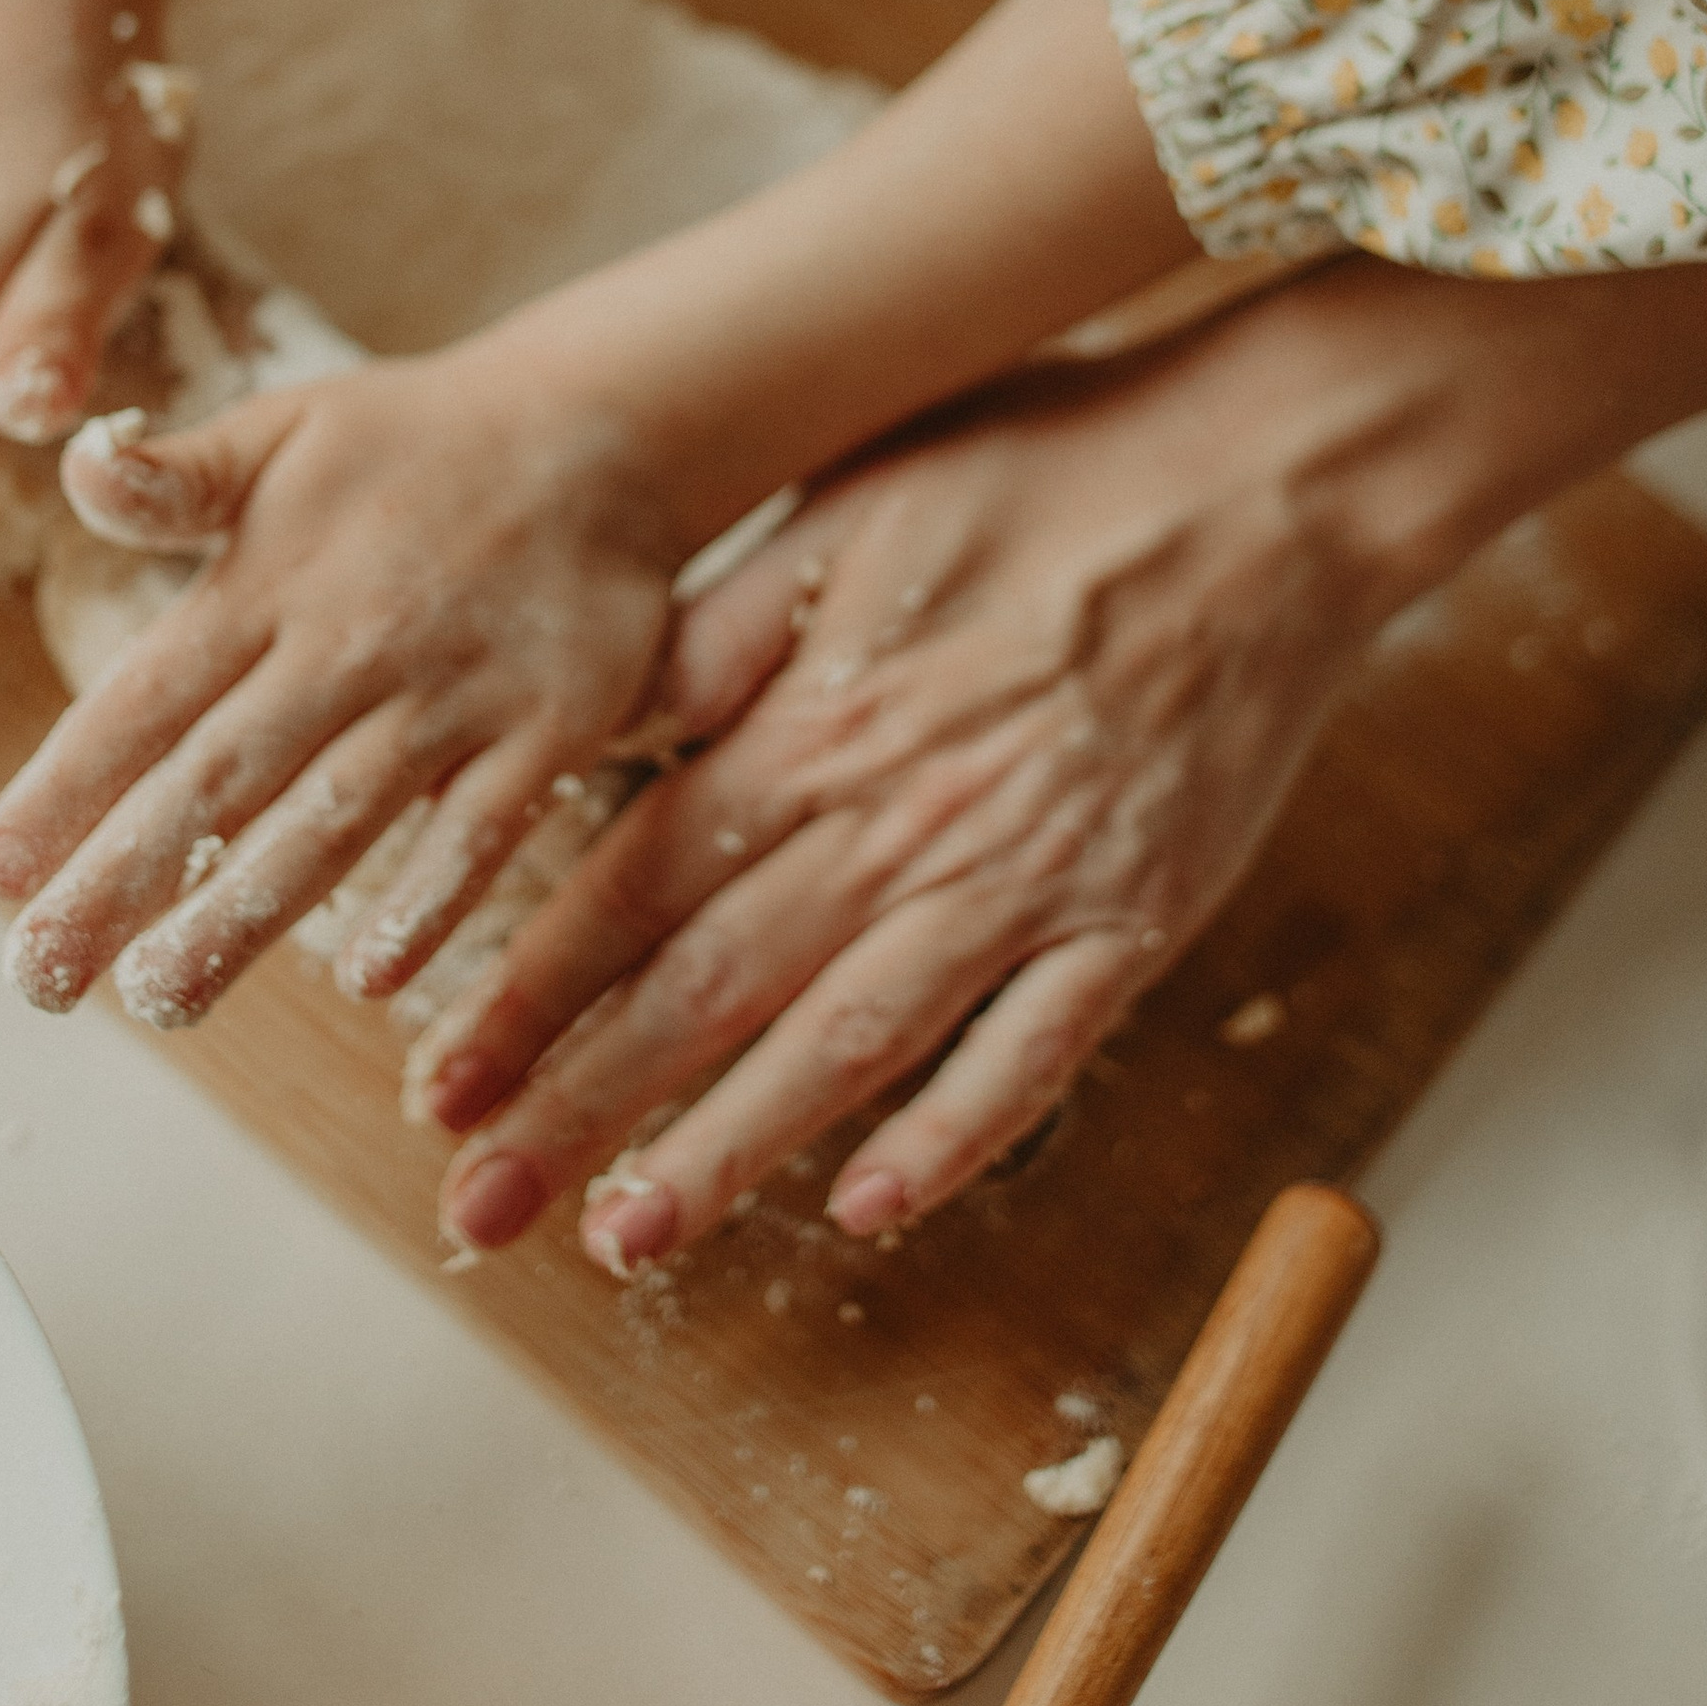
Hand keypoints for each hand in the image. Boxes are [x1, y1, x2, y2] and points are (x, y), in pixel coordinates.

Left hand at [0, 354, 691, 1026]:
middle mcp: (349, 640)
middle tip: (38, 978)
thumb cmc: (418, 441)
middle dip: (121, 881)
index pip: (146, 698)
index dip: (63, 786)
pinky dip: (427, 900)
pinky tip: (367, 974)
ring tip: (162, 998)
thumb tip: (79, 467)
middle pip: (219, 778)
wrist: (601, 428)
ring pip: (333, 819)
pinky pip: (479, 829)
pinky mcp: (548, 725)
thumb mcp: (285, 427)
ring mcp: (452, 689)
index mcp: (268, 578)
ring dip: (244, 914)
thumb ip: (177, 473)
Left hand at [425, 337, 1393, 1272]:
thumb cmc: (1050, 466)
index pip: (634, 880)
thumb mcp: (846, 509)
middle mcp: (897, 812)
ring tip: (622, 1238)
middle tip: (476, 1208)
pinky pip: (1032, 1052)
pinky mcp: (1135, 914)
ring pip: (845, 1039)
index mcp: (812, 716)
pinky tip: (867, 1212)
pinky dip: (949, 1137)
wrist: (1267, 478)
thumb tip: (594, 718)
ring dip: (726, 1149)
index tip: (439, 1080)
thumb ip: (719, 635)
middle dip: (578, 1103)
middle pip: (708, 982)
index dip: (530, 989)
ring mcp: (1021, 874)